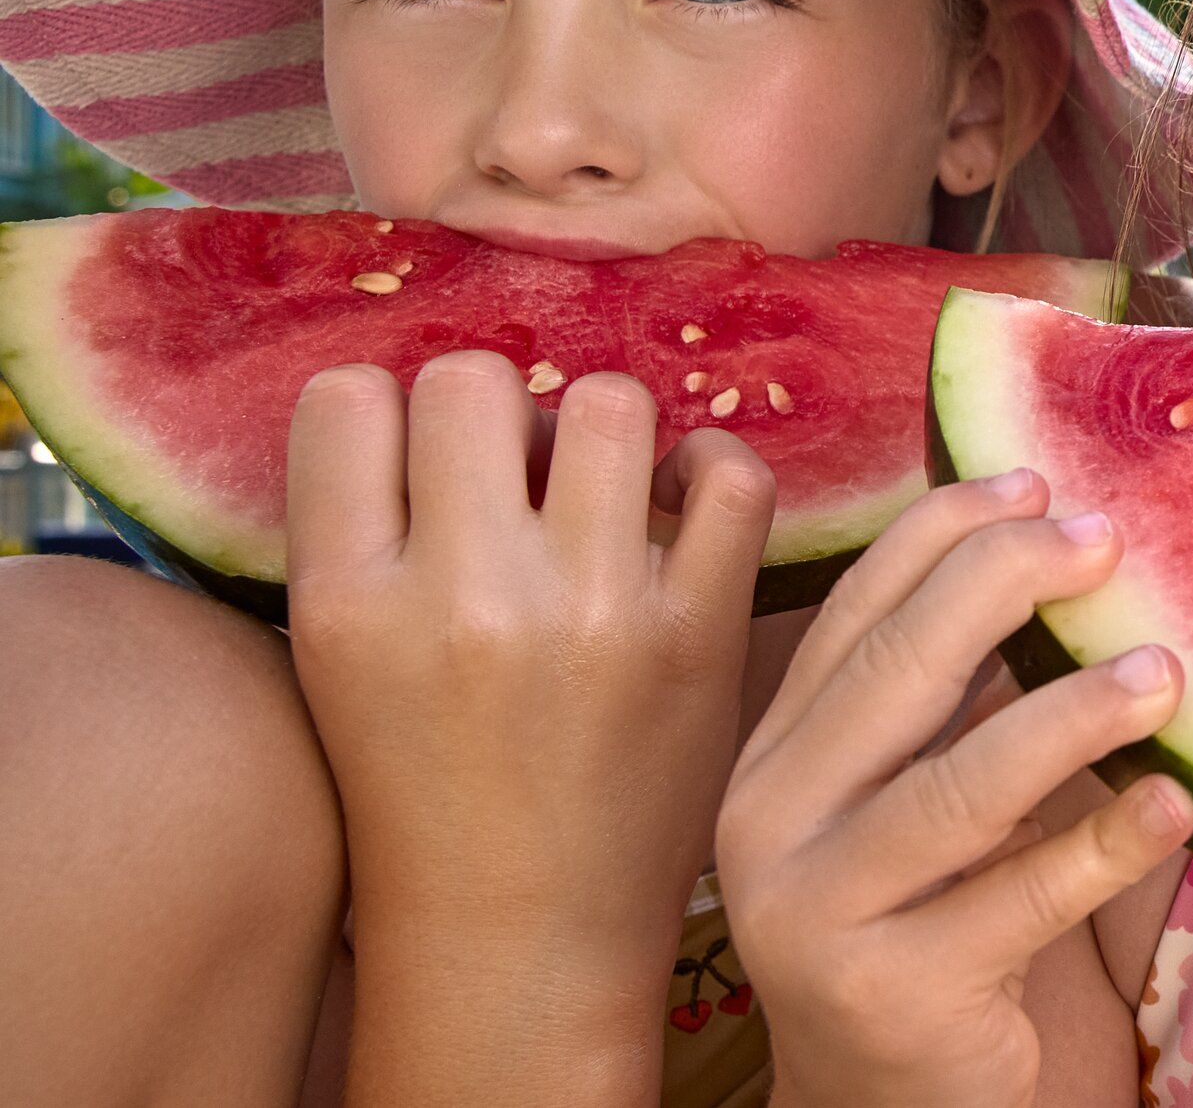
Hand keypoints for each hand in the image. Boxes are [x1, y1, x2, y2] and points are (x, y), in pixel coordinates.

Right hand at [287, 353, 773, 1106]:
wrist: (523, 933)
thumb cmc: (425, 790)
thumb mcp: (339, 664)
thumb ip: (366, 532)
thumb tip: (429, 401)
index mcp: (349, 601)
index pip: (348, 401)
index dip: (390, 414)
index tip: (420, 459)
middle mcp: (466, 594)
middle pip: (475, 381)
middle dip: (497, 413)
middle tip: (515, 478)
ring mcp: (592, 611)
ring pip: (607, 404)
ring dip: (602, 432)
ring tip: (597, 491)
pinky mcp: (700, 635)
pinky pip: (730, 477)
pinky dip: (711, 469)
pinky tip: (681, 502)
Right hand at [717, 471, 1192, 1107]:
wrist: (875, 1104)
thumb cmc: (916, 928)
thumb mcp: (904, 807)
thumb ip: (946, 706)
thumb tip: (1060, 555)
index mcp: (773, 757)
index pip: (853, 616)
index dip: (944, 535)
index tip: (1037, 479)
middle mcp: (772, 824)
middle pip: (897, 671)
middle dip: (1006, 586)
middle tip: (1109, 539)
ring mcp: (822, 912)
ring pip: (962, 786)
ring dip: (1075, 715)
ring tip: (1167, 673)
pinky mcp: (896, 993)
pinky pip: (1019, 900)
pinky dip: (1105, 844)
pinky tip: (1174, 802)